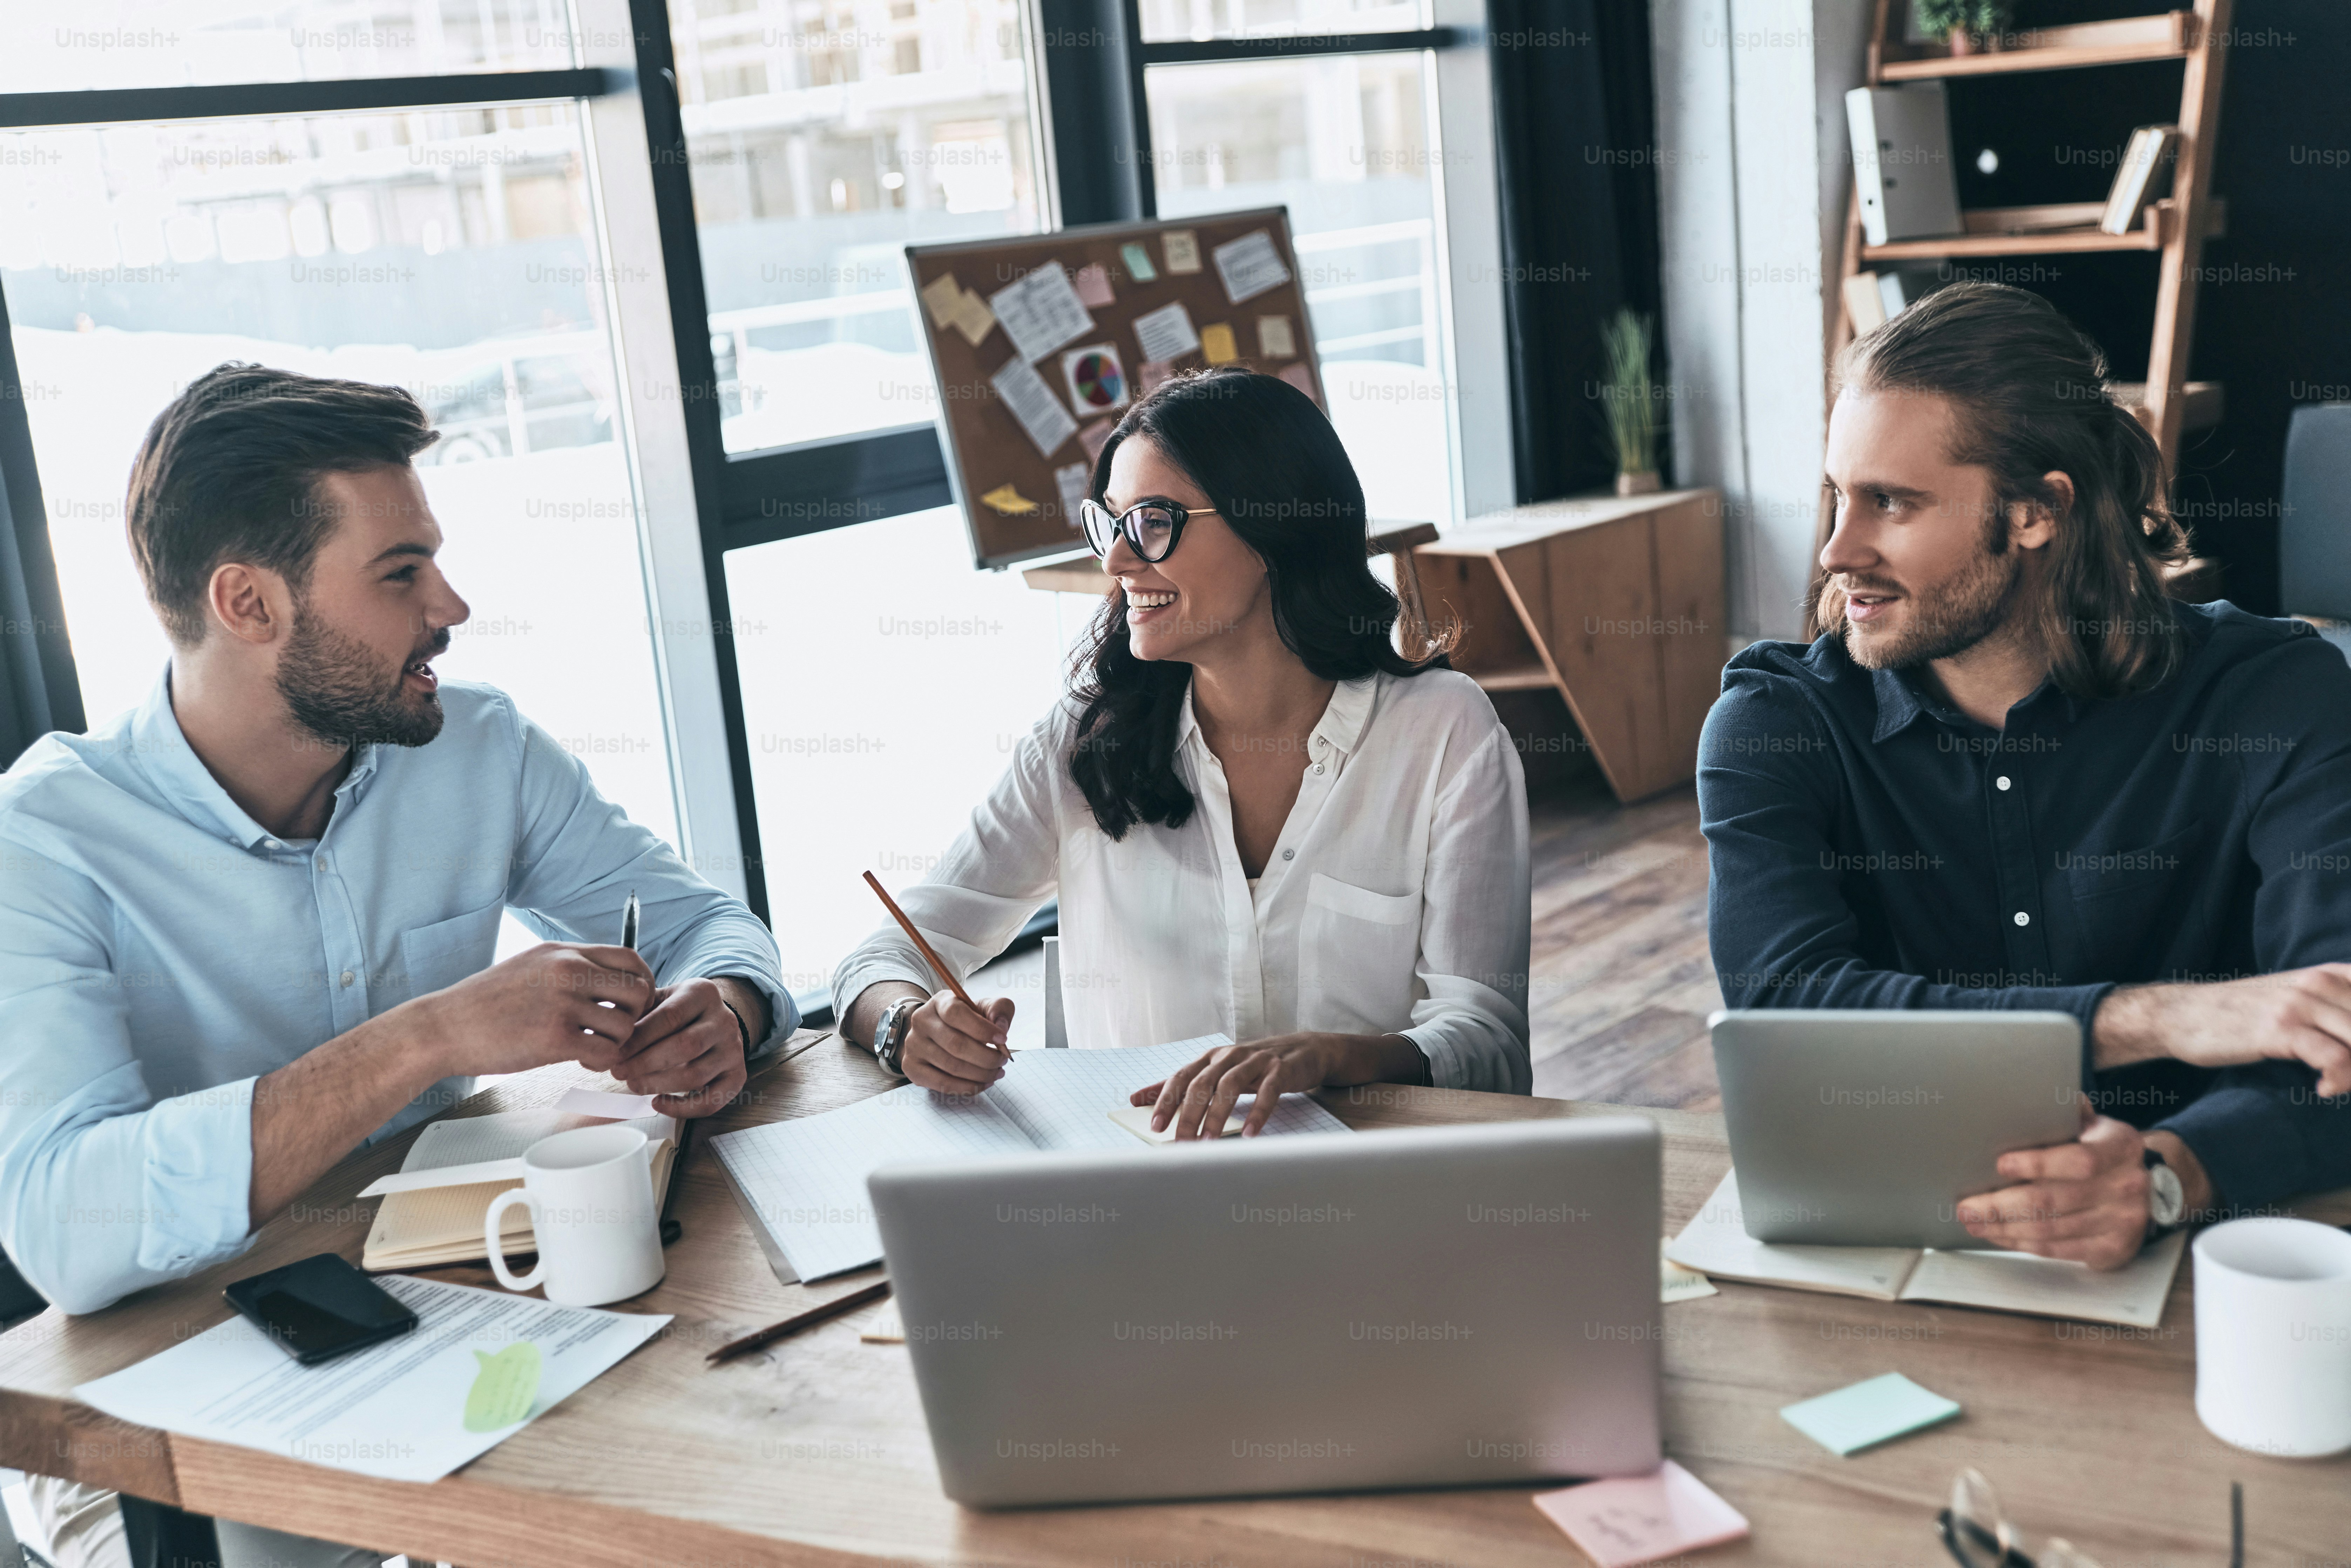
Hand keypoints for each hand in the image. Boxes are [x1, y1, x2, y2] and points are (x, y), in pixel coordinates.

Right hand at [409, 943, 652, 1076]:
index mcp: (564, 952)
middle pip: (638, 991)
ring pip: (625, 1025)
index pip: (631, 959)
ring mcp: (563, 1003)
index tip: (631, 1003)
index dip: (641, 984)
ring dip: (616, 1042)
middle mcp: (568, 971)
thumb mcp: (531, 965)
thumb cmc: (486, 1002)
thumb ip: (569, 966)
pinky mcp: (555, 1038)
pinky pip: (606, 1052)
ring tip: (593, 1047)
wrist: (444, 1027)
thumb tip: (607, 977)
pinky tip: (583, 1061)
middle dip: (633, 1016)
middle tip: (612, 1031)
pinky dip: (601, 1061)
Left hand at [612, 976, 748, 1117]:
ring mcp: (734, 1049)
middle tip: (619, 1072)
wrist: (712, 1018)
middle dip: (646, 1063)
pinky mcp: (737, 1076)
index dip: (640, 1038)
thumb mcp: (659, 999)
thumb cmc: (675, 1011)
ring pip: (696, 1075)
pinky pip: (712, 1100)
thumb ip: (636, 1013)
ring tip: (633, 1085)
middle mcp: (725, 1020)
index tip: (615, 1053)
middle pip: (686, 1046)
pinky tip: (658, 1103)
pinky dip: (683, 1108)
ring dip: (659, 1084)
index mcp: (703, 993)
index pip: (671, 1016)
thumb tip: (604, 1041)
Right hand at [901, 990, 1013, 1095]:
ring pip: (952, 1066)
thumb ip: (999, 1009)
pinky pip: (942, 1084)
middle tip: (1002, 1060)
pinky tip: (984, 1083)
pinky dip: (968, 1087)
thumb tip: (1001, 1027)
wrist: (937, 1034)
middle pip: (956, 1044)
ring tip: (997, 1072)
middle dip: (987, 1057)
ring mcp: (913, 1045)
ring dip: (981, 1074)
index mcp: (940, 1002)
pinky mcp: (912, 1067)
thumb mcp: (984, 1007)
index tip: (1003, 1039)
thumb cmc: (967, 1021)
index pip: (956, 1013)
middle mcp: (921, 1021)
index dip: (982, 1028)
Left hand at [1130, 1033, 1343, 1140]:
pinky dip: (1257, 1113)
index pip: (1181, 1077)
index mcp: (1210, 1058)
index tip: (1155, 1126)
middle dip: (1188, 1115)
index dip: (1166, 1100)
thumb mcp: (1217, 1071)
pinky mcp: (1280, 1069)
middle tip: (1181, 1142)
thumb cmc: (1254, 1066)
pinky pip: (1267, 1092)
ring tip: (1208, 1142)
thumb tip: (1137, 1098)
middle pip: (1202, 1084)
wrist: (1305, 1050)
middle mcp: (1229, 1056)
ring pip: (1229, 1086)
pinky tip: (1249, 1133)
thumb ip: (1181, 1085)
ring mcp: (1255, 1061)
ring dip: (1217, 1116)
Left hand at [1954, 1111, 2149, 1270]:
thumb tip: (2025, 1098)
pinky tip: (2000, 1235)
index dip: (2037, 1164)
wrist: (2152, 1188)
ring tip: (1973, 1221)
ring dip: (2004, 1228)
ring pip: (2050, 1230)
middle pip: (2054, 1201)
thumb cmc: (2106, 1151)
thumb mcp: (2096, 1125)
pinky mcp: (2113, 1250)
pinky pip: (2058, 1250)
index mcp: (2121, 1148)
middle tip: (1967, 1206)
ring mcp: (2122, 1222)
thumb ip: (2066, 1114)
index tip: (2000, 1164)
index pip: (2078, 1160)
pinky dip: (2023, 1243)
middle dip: (2002, 1205)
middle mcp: (2127, 1187)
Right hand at [2097, 968, 2350, 1096]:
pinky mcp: (2279, 1029)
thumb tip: (2349, 1034)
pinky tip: (2324, 1089)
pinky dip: (2339, 1079)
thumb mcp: (2292, 996)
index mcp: (2327, 975)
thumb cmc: (2239, 1013)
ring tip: (2341, 1086)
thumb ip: (2331, 1006)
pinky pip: (2333, 1057)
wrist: (2181, 1013)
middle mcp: (2317, 984)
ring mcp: (2298, 1005)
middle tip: (2350, 1078)